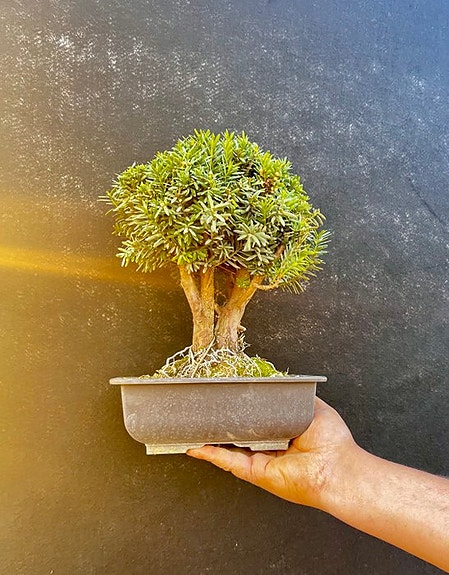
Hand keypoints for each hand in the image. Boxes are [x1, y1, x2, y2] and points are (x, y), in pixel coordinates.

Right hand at [187, 397, 357, 509]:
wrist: (336, 467)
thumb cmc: (332, 440)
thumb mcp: (313, 404)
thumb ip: (294, 393)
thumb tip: (281, 379)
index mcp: (283, 431)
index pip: (256, 419)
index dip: (241, 410)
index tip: (227, 399)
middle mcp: (270, 446)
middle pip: (240, 434)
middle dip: (222, 424)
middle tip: (205, 411)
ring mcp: (261, 460)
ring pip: (229, 449)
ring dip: (210, 440)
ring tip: (193, 428)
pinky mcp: (256, 472)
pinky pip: (229, 462)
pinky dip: (211, 455)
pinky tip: (196, 447)